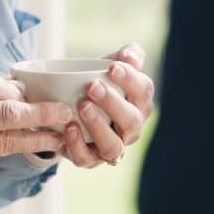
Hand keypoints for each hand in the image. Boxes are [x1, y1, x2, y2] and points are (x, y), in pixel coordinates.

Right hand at [0, 74, 71, 208]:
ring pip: (7, 139)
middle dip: (41, 112)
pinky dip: (12, 148)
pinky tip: (31, 146)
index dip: (15, 89)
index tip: (31, 91)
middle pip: (7, 113)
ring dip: (38, 136)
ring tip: (61, 134)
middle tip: (64, 111)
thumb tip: (12, 89)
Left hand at [63, 43, 154, 167]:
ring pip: (113, 146)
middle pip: (131, 121)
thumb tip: (130, 57)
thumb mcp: (113, 62)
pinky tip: (69, 127)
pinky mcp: (91, 159)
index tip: (112, 67)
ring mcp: (112, 145)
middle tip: (92, 86)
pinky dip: (77, 145)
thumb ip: (128, 54)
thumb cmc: (101, 80)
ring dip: (97, 126)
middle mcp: (131, 128)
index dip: (130, 79)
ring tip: (82, 106)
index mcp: (140, 102)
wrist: (73, 102)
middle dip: (112, 103)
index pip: (144, 91)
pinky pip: (86, 159)